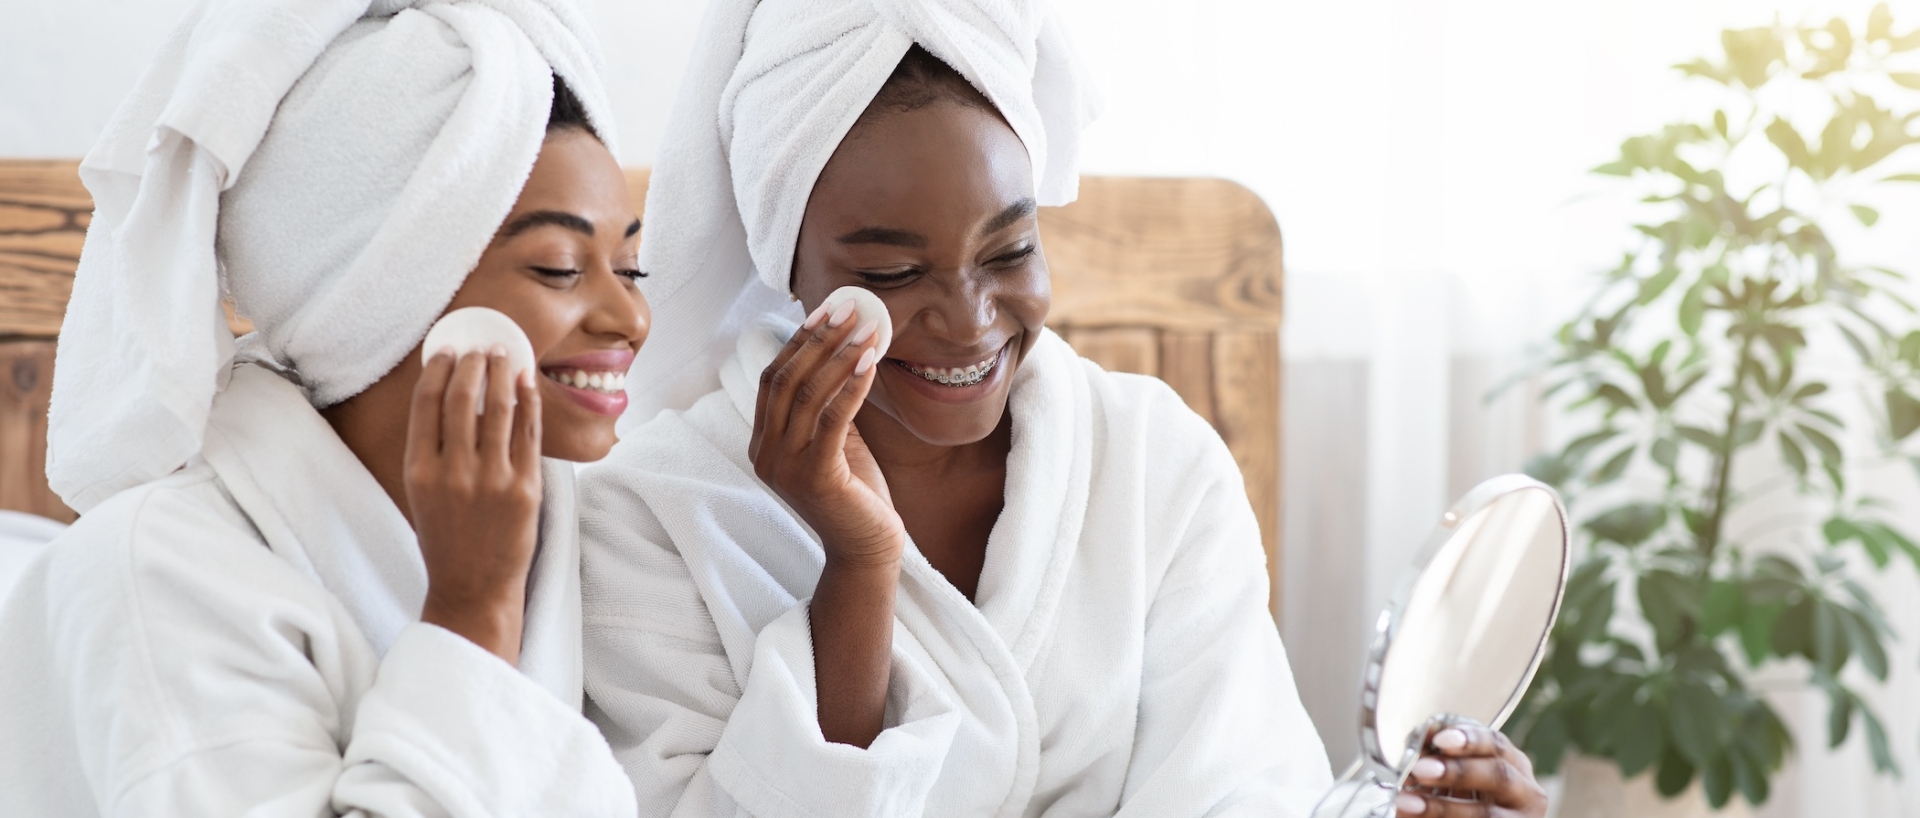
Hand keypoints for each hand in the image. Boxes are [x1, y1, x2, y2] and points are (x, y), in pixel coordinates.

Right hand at [405, 348, 542, 664]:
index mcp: (419, 471)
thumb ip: (431, 450)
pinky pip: (529, 432)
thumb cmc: (447, 538)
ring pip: (499, 408)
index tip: (447, 350)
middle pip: (463, 398)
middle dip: (473, 363)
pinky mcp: (525, 488)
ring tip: (506, 354)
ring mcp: (492, 480)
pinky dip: (528, 401)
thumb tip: (447, 395)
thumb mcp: (422, 494)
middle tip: (481, 347)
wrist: (473, 588)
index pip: (427, 404)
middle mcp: (453, 472)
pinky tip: (527, 382)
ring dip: (503, 372)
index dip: (438, 370)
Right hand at [748, 300, 899, 566]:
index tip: (826, 311)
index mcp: (764, 443)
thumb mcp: (835, 442)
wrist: (866, 549)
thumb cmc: (855, 494)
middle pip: (787, 380)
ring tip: (867, 328)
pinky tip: (871, 362)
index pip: (773, 379)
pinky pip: (832, 419)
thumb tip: (843, 353)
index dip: (798, 342)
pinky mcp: (814, 477)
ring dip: (840, 355)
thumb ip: (827, 406)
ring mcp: (786, 467)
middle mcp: (766, 454)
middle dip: (819, 339)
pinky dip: (852, 385)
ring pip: (808, 394)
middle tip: (849, 308)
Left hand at [1395, 717, 1547, 817]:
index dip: (1470, 740)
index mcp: (1514, 764)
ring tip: (1406, 802)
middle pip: (1499, 775)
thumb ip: (1442, 758)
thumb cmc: (1466, 798)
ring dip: (1442, 807)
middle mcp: (1525, 792)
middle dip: (1457, 771)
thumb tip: (1417, 740)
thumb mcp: (1459, 776)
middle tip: (1420, 769)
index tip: (1439, 740)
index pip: (1497, 743)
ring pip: (1486, 813)